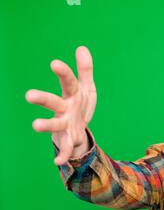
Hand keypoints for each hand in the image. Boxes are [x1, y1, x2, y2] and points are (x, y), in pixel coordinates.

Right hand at [25, 46, 96, 164]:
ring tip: (35, 125)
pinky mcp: (69, 139)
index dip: (63, 73)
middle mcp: (64, 109)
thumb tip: (82, 47)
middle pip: (53, 102)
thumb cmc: (80, 105)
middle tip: (29, 95)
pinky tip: (58, 162)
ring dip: (46, 125)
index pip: (68, 82)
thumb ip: (85, 70)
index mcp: (72, 95)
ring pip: (54, 124)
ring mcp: (65, 124)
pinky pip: (65, 147)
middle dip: (43, 98)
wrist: (79, 130)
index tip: (54, 63)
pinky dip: (62, 154)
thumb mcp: (87, 88)